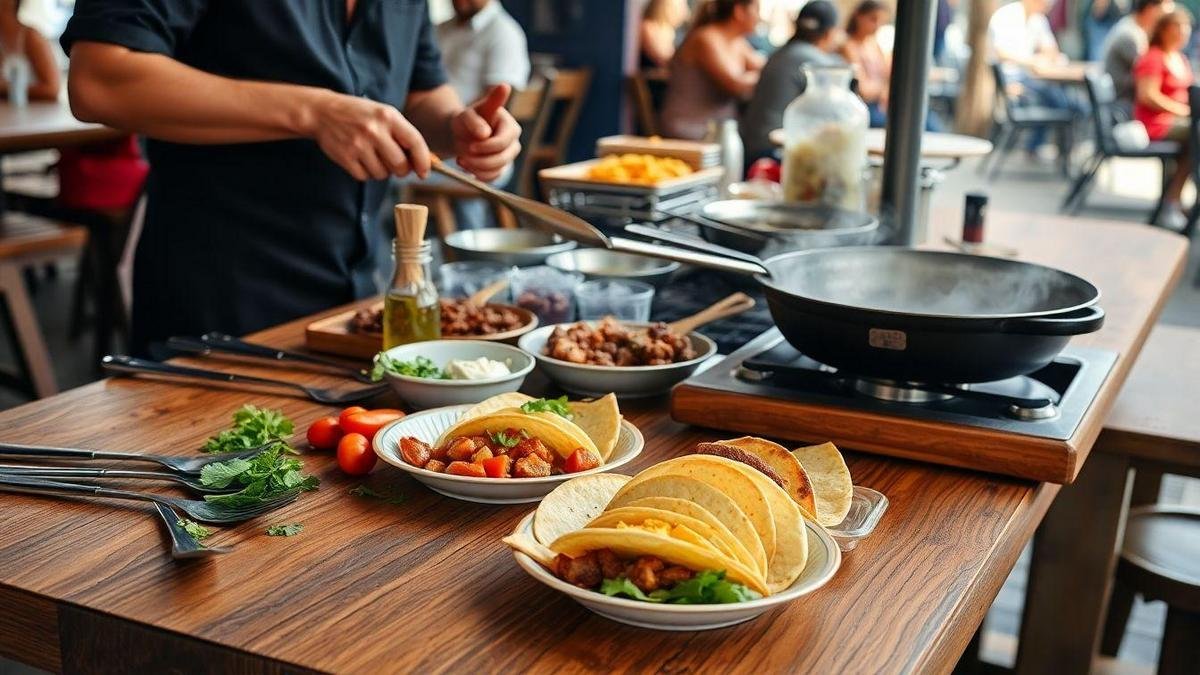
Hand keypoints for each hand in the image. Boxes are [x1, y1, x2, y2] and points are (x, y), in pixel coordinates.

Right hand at [308, 91, 431, 180]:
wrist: (323, 112)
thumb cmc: (359, 115)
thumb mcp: (383, 114)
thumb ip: (402, 134)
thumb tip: (421, 163)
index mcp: (388, 116)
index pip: (415, 142)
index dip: (423, 161)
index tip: (424, 172)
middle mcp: (374, 130)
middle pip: (400, 165)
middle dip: (401, 170)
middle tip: (396, 165)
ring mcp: (358, 144)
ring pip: (383, 174)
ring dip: (382, 171)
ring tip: (373, 156)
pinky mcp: (345, 157)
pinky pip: (365, 177)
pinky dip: (366, 173)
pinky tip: (360, 159)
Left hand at [450, 84, 521, 181]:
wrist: (461, 133)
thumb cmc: (467, 120)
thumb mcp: (469, 113)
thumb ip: (476, 118)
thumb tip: (486, 132)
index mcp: (510, 126)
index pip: (505, 141)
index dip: (488, 146)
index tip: (471, 146)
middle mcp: (513, 142)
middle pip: (503, 158)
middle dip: (481, 160)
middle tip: (461, 158)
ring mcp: (508, 156)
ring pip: (498, 170)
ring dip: (477, 169)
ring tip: (460, 160)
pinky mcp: (501, 168)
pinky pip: (493, 178)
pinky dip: (478, 175)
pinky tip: (466, 166)